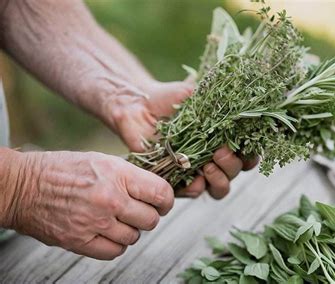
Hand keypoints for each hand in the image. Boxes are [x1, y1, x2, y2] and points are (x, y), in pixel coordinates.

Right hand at [0, 149, 173, 259]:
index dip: (166, 200)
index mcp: (117, 175)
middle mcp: (110, 199)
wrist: (24, 186)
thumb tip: (156, 191)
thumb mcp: (102, 160)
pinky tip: (108, 233)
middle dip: (148, 216)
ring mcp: (95, 222)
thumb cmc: (63, 170)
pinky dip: (115, 245)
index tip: (162, 203)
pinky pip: (114, 251)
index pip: (160, 193)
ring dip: (130, 230)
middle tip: (139, 211)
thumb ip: (131, 177)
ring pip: (134, 237)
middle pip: (151, 219)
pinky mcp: (80, 241)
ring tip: (117, 220)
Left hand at [104, 80, 257, 198]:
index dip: (251, 154)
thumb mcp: (197, 94)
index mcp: (224, 139)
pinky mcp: (177, 180)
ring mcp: (197, 171)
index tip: (246, 144)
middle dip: (232, 164)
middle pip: (236, 172)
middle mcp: (214, 158)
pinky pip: (193, 193)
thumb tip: (241, 100)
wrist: (138, 105)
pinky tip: (194, 178)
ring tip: (208, 166)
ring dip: (220, 180)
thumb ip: (218, 100)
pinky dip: (197, 188)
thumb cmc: (170, 98)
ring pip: (220, 188)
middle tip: (220, 151)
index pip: (248, 154)